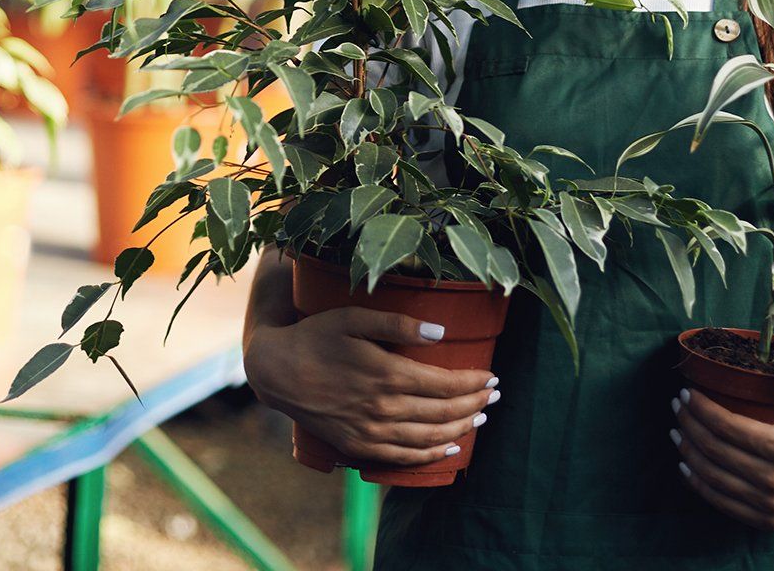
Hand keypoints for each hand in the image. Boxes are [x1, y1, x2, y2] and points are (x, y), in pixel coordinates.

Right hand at [243, 305, 499, 469]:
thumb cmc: (317, 335)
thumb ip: (399, 323)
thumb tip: (441, 332)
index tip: (493, 376)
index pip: (445, 383)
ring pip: (430, 438)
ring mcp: (371, 431)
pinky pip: (405, 456)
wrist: (277, 370)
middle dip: (475, 404)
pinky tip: (451, 447)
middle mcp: (384, 407)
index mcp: (387, 373)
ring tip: (481, 418)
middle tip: (495, 396)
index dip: (474, 381)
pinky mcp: (359, 445)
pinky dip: (433, 454)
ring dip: (461, 429)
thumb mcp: (354, 317)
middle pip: (444, 412)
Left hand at [669, 366, 773, 530]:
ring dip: (689, 452)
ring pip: (714, 478)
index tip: (687, 393)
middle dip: (690, 424)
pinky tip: (687, 466)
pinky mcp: (769, 520)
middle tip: (677, 405)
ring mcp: (770, 505)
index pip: (730, 427)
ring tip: (677, 431)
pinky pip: (724, 504)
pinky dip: (700, 484)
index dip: (703, 409)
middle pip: (716, 450)